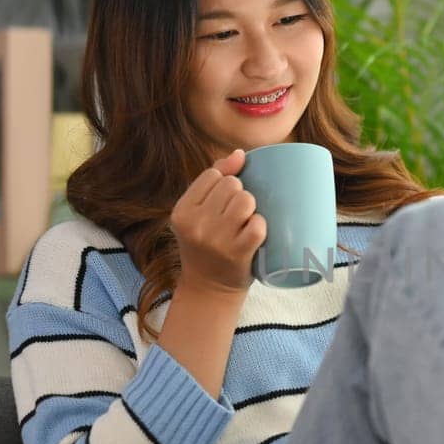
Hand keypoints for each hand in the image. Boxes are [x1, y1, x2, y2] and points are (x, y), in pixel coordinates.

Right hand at [171, 148, 264, 295]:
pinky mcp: (237, 253)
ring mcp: (216, 240)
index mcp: (182, 211)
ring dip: (252, 208)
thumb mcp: (198, 214)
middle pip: (233, 185)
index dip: (226, 182)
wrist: (208, 290)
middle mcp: (196, 224)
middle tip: (236, 215)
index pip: (214, 175)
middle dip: (240, 194)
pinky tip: (254, 234)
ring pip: (246, 200)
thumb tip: (240, 153)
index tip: (225, 200)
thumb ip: (215, 180)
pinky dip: (260, 227)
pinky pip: (258, 225)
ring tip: (244, 223)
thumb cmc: (207, 245)